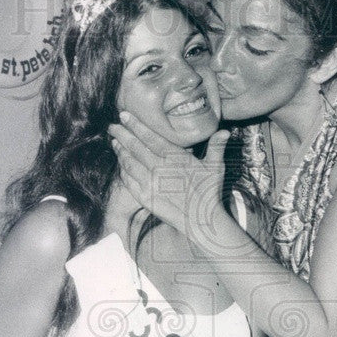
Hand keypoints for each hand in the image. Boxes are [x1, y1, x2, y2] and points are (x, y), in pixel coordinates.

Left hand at [109, 111, 228, 236]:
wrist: (201, 221)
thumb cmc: (209, 193)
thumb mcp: (216, 167)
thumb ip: (216, 147)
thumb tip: (224, 131)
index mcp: (175, 158)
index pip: (151, 138)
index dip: (136, 126)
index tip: (124, 115)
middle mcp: (160, 169)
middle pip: (135, 148)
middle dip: (122, 135)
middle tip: (112, 126)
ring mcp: (150, 184)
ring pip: (129, 163)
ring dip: (120, 152)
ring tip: (114, 142)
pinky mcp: (145, 198)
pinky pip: (129, 181)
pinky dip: (123, 171)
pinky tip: (121, 165)